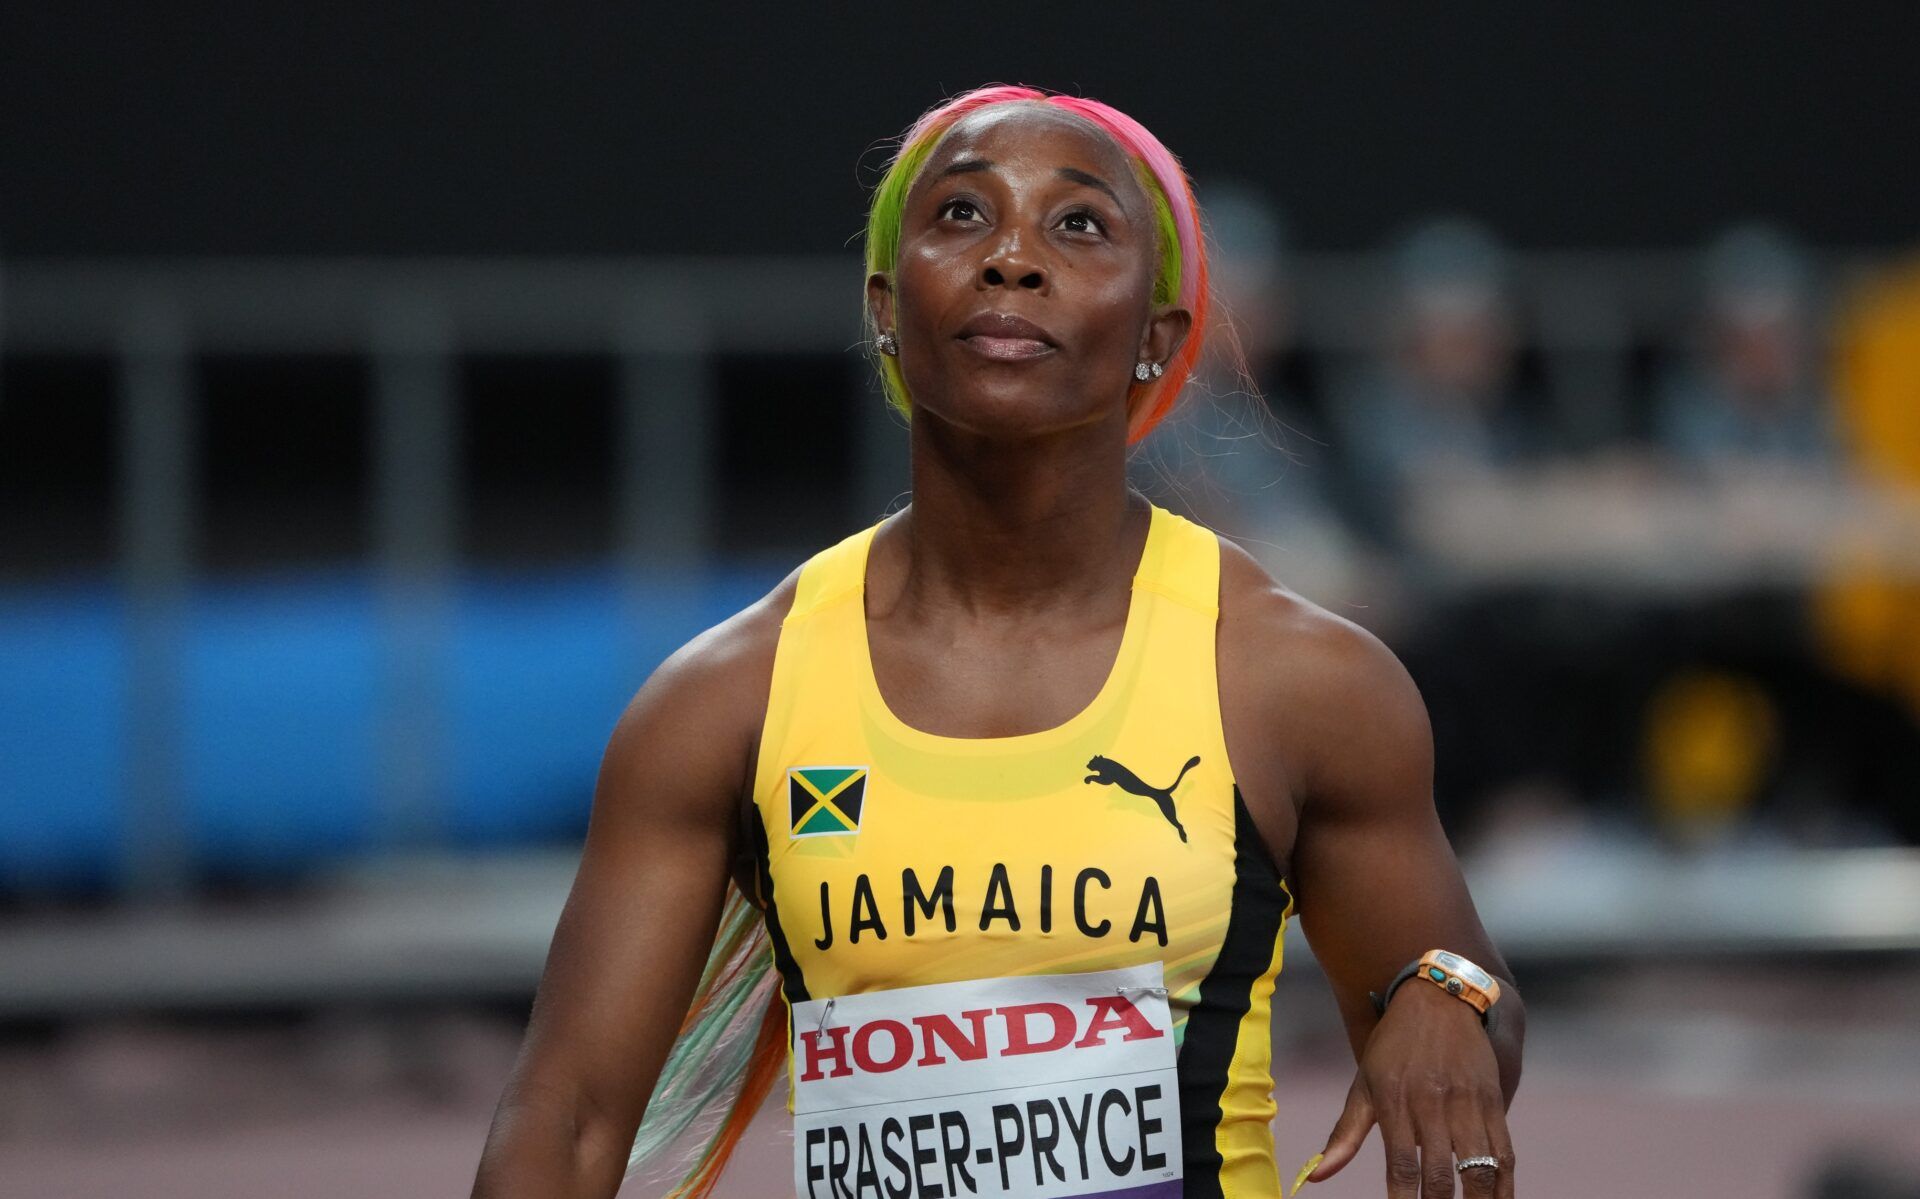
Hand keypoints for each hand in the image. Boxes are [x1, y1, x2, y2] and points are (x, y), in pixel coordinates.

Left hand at [1298, 981, 1514, 1196]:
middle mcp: (1434, 1104)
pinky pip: (1505, 1153)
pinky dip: (1504, 1185)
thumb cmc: (1393, 1047)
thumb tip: (1315, 1177)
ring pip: (1480, 1169)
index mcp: (1396, 1101)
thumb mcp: (1363, 1084)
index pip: (1401, 1166)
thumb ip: (1344, 1135)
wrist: (1440, 999)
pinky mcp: (1493, 1102)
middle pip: (1442, 1175)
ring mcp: (1468, 1104)